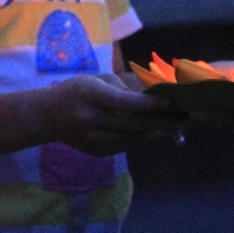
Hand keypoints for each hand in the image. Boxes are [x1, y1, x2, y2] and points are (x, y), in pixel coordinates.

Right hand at [42, 74, 186, 155]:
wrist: (47, 116)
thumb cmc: (77, 91)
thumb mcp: (96, 81)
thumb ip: (124, 90)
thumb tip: (155, 101)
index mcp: (90, 95)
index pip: (126, 103)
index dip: (151, 104)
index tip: (173, 102)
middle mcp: (91, 118)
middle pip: (136, 124)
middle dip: (164, 121)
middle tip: (186, 116)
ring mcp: (93, 139)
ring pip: (136, 137)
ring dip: (158, 130)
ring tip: (175, 122)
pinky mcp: (98, 151)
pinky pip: (128, 145)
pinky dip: (142, 137)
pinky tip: (152, 130)